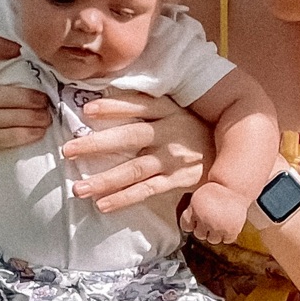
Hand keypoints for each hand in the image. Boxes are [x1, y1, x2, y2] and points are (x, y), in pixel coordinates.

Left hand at [62, 91, 212, 214]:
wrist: (231, 152)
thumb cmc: (195, 128)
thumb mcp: (178, 109)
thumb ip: (150, 104)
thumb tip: (106, 96)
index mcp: (170, 109)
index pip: (138, 104)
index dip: (113, 106)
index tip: (86, 111)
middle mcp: (172, 131)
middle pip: (131, 136)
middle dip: (97, 144)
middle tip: (68, 150)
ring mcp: (175, 158)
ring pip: (136, 169)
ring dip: (105, 180)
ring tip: (78, 188)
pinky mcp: (179, 180)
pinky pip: (148, 190)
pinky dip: (125, 198)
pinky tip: (103, 204)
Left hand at [180, 179, 250, 243]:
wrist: (236, 187)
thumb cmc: (217, 189)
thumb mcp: (197, 197)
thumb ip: (190, 211)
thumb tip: (187, 227)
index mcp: (196, 211)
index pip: (186, 227)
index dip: (191, 224)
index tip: (194, 221)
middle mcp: (207, 220)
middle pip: (199, 235)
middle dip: (202, 229)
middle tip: (208, 221)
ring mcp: (220, 227)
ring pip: (213, 240)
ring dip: (214, 234)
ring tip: (218, 225)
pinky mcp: (233, 230)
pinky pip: (227, 240)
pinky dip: (227, 235)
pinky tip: (227, 227)